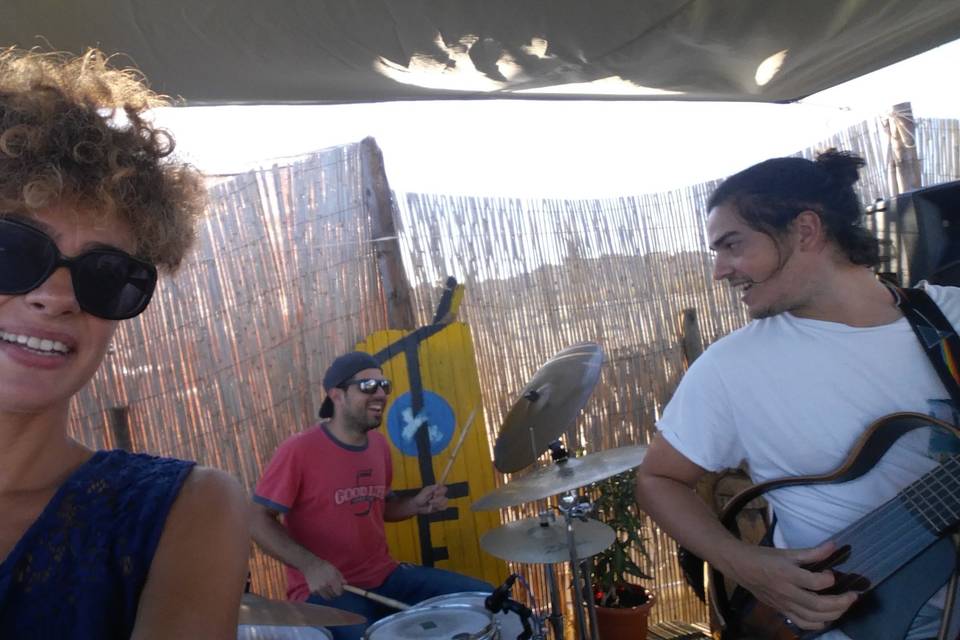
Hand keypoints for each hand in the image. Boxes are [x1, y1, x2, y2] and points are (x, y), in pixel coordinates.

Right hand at [303, 557, 344, 599]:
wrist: (310, 565)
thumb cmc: (323, 566)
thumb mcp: (334, 569)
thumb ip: (340, 577)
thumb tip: (345, 584)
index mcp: (332, 579)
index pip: (339, 592)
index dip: (340, 591)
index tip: (339, 589)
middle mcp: (326, 585)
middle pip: (333, 595)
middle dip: (334, 592)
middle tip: (333, 587)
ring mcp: (319, 588)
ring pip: (326, 596)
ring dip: (327, 593)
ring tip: (326, 586)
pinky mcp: (313, 590)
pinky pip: (319, 595)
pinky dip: (320, 592)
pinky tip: (319, 585)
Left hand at [412, 484, 447, 514]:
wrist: (417, 507)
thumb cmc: (420, 498)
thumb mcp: (424, 492)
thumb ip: (431, 489)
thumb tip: (438, 484)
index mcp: (436, 489)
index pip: (444, 488)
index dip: (441, 491)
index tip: (435, 493)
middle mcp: (439, 495)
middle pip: (444, 497)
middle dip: (436, 500)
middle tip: (429, 501)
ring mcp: (440, 501)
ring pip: (444, 503)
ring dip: (436, 504)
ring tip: (430, 504)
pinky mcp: (440, 507)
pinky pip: (444, 507)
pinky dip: (439, 508)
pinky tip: (434, 507)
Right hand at [729, 541, 857, 630]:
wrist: (741, 567)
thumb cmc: (764, 556)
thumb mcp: (787, 552)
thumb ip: (812, 552)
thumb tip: (835, 546)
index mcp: (787, 574)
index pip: (816, 582)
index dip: (829, 579)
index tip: (832, 573)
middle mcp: (787, 592)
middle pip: (819, 605)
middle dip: (841, 602)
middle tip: (853, 596)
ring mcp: (784, 604)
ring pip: (814, 617)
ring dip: (834, 614)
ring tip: (845, 606)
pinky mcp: (782, 611)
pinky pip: (803, 623)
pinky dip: (818, 624)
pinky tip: (827, 618)